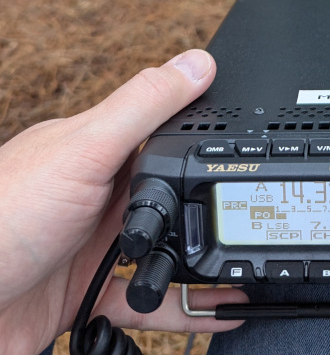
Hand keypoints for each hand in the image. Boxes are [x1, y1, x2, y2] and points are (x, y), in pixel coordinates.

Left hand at [0, 50, 246, 354]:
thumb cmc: (2, 217)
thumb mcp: (85, 148)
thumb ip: (143, 106)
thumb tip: (197, 62)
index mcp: (99, 147)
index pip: (163, 128)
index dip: (207, 132)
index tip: (255, 137)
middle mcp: (100, 192)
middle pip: (172, 193)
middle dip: (213, 204)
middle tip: (259, 212)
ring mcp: (96, 244)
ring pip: (166, 248)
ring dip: (203, 259)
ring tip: (245, 267)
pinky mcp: (90, 293)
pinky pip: (150, 300)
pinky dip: (184, 307)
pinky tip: (212, 311)